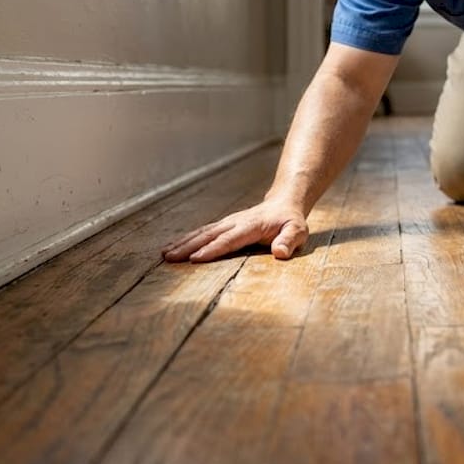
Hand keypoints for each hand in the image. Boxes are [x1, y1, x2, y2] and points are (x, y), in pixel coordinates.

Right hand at [162, 199, 308, 262]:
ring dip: (183, 242)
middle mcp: (235, 222)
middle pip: (209, 235)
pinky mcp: (223, 225)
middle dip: (189, 246)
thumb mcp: (297, 231)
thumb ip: (289, 240)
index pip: (229, 239)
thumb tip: (280, 253)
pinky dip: (187, 239)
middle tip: (170, 258)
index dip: (213, 249)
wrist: (283, 203)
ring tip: (165, 254)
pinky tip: (173, 246)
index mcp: (251, 226)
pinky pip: (203, 232)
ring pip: (202, 232)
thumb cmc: (290, 221)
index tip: (195, 259)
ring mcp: (227, 222)